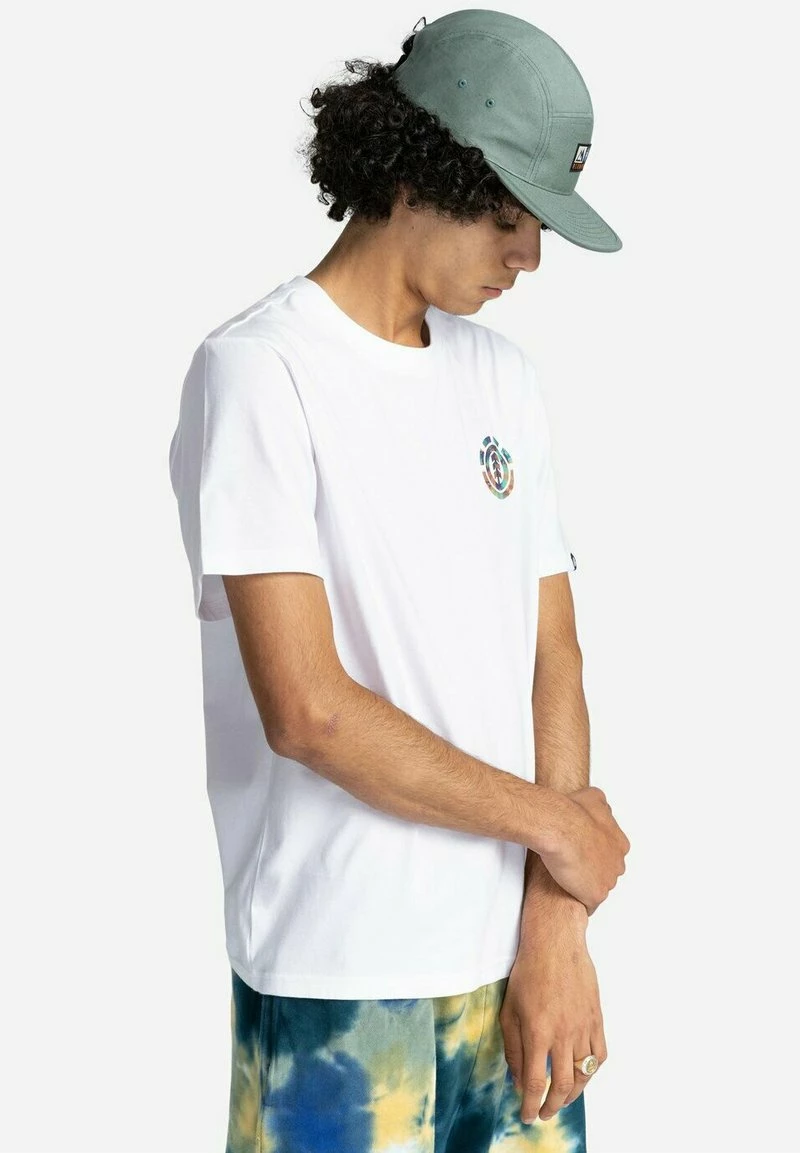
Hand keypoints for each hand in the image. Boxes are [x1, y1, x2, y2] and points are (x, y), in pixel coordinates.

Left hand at [499, 925, 607, 1124]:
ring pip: (584, 1075)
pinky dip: (592, 1071)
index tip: (527, 1116)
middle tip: (543, 1112)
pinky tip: (582, 1073)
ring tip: (561, 1099)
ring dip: (573, 1094)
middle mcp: (563, 1034)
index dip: (531, 1105)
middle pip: (563, 1086)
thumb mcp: (510, 1010)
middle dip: (552, 1106)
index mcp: (537, 1032)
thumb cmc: (528, 973)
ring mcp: (583, 1027)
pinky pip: (600, 1055)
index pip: (536, 1082)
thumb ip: (513, 1048)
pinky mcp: (597, 1019)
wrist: (556, 943)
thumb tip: (518, 1080)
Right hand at [538, 786, 629, 913]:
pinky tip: (567, 894)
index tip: (580, 852)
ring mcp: (608, 882)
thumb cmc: (572, 812)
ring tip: (565, 879)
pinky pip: (589, 905)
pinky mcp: (595, 896)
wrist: (558, 826)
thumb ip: (601, 806)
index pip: (610, 854)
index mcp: (619, 844)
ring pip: (597, 889)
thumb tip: (599, 805)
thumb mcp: (594, 797)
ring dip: (583, 885)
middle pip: (606, 873)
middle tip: (572, 866)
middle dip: (591, 871)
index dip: (593, 853)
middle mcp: (618, 864)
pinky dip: (578, 900)